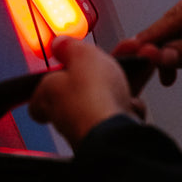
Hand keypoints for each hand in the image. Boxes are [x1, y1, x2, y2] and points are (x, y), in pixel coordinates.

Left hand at [28, 36, 148, 147]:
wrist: (114, 134)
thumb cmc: (92, 98)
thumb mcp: (81, 54)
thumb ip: (70, 47)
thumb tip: (59, 44)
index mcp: (48, 92)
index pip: (43, 88)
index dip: (57, 75)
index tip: (68, 64)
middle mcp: (63, 113)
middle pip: (82, 89)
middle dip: (105, 71)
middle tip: (119, 58)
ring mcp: (86, 127)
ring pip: (106, 101)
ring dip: (125, 83)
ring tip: (138, 69)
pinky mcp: (108, 138)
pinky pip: (120, 118)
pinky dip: (130, 109)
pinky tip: (133, 103)